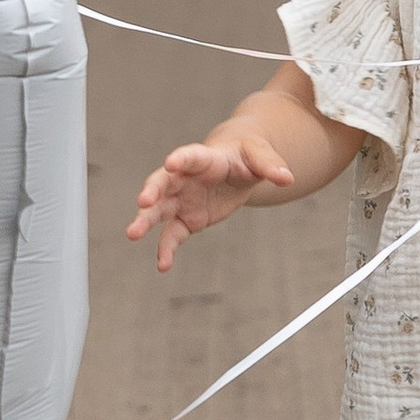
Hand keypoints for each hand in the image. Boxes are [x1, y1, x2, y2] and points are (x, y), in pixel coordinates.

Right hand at [125, 131, 297, 273]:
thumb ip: (271, 165)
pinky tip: (162, 265)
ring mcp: (182, 199)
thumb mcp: (261, 155)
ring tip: (132, 234)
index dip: (180, 159)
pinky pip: (172, 235)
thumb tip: (287, 178)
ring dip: (145, 221)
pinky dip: (166, 249)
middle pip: (163, 182)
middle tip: (142, 202)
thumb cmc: (247, 154)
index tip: (170, 163)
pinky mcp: (186, 219)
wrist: (238, 165)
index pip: (190, 156)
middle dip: (152, 191)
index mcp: (204, 158)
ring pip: (159, 210)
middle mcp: (185, 178)